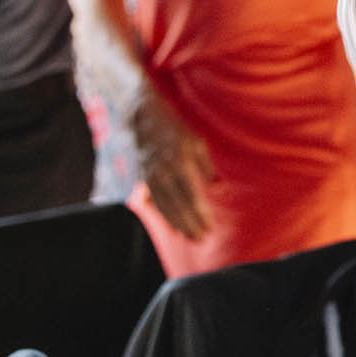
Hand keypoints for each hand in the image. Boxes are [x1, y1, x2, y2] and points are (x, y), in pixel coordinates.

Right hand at [131, 88, 215, 239]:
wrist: (142, 117)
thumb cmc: (175, 129)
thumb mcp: (196, 141)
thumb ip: (205, 164)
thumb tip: (213, 185)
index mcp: (181, 162)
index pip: (192, 196)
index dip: (200, 213)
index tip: (210, 227)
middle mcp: (164, 172)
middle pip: (178, 205)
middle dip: (190, 224)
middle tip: (202, 239)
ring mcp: (151, 176)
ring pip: (164, 207)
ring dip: (177, 224)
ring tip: (189, 237)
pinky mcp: (142, 178)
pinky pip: (153, 201)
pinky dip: (163, 216)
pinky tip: (171, 226)